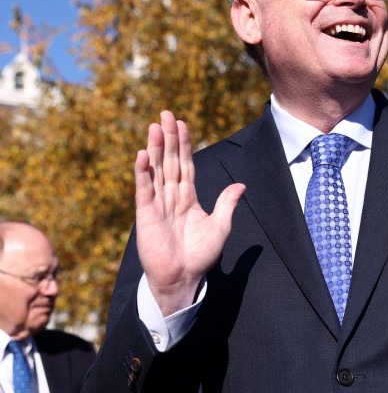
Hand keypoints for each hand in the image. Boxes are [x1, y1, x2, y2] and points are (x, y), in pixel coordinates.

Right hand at [135, 110, 245, 315]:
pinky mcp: (146, 214)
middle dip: (168, 138)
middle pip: (169, 161)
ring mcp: (158, 203)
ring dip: (154, 148)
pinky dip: (143, 173)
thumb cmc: (201, 255)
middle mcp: (171, 196)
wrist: (184, 277)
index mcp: (188, 197)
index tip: (182, 123)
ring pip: (156, 170)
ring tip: (154, 127)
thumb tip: (241, 186)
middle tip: (166, 114)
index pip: (186, 164)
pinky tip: (142, 156)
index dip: (183, 144)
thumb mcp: (220, 227)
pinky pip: (144, 189)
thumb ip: (227, 204)